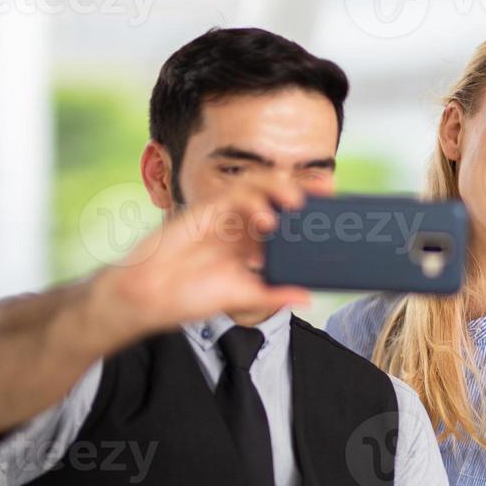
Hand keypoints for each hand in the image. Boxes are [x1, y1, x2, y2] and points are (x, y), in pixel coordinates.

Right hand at [94, 184, 311, 337]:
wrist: (151, 295)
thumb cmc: (190, 297)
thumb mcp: (243, 297)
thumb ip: (274, 294)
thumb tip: (307, 297)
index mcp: (251, 245)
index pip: (287, 222)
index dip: (310, 214)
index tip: (335, 212)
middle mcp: (241, 226)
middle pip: (278, 198)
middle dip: (304, 190)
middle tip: (328, 190)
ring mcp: (224, 216)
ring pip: (259, 187)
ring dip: (280, 188)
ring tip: (297, 202)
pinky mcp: (206, 210)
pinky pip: (235, 193)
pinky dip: (254, 200)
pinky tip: (266, 218)